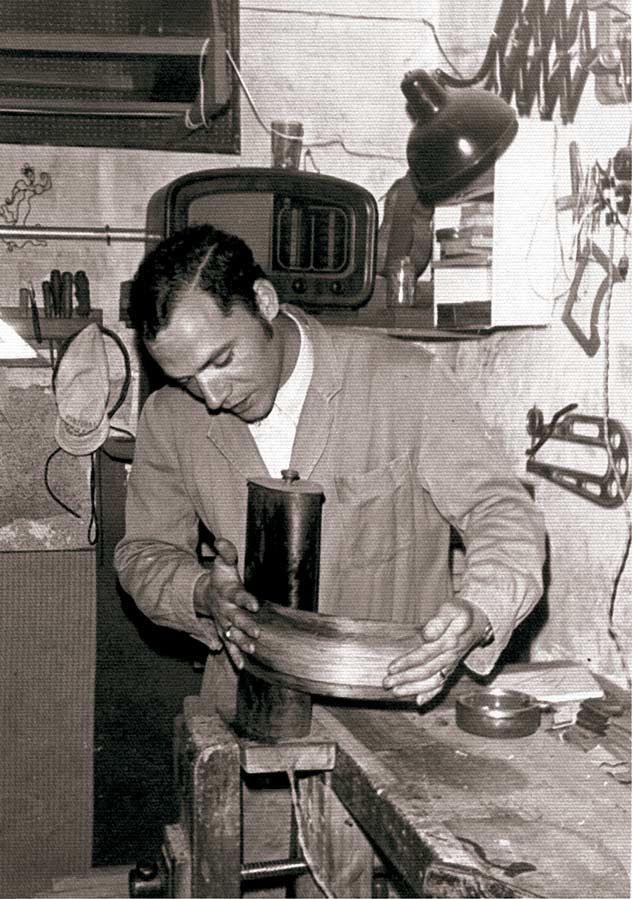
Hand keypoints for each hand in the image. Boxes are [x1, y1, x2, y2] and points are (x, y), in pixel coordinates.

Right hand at [193, 537, 259, 669]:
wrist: (205, 594)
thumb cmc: (220, 578)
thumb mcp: (223, 562)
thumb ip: (226, 551)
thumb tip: (222, 540)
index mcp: (228, 593)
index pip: (239, 595)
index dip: (246, 600)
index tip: (255, 604)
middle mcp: (226, 610)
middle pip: (236, 619)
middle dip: (246, 626)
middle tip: (257, 633)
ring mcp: (224, 623)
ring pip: (233, 635)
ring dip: (242, 643)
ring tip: (252, 650)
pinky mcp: (225, 633)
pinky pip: (229, 646)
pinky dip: (234, 656)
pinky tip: (242, 667)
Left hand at [382, 600, 489, 705]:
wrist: (477, 620)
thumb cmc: (459, 612)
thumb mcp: (451, 609)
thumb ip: (439, 622)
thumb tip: (427, 635)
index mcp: (449, 641)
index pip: (425, 654)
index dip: (408, 662)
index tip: (391, 667)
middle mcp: (451, 656)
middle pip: (425, 670)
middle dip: (405, 678)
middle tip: (386, 683)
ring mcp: (451, 664)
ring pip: (432, 680)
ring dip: (413, 688)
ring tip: (395, 691)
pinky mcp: (451, 668)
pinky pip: (442, 684)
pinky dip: (431, 694)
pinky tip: (419, 702)